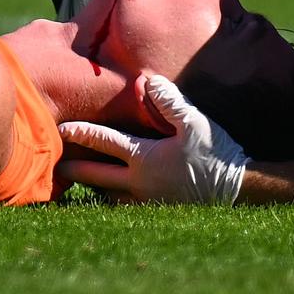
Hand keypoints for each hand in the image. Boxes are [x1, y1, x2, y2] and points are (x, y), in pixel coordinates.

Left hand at [57, 74, 248, 204]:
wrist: (239, 188)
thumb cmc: (216, 152)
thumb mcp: (194, 122)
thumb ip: (169, 101)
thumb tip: (148, 81)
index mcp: (143, 159)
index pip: (103, 142)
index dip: (80, 134)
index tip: (60, 129)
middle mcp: (138, 184)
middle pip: (95, 176)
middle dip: (73, 169)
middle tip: (54, 165)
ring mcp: (145, 202)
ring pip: (106, 196)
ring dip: (90, 187)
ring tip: (76, 180)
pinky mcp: (156, 212)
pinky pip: (122, 208)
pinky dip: (108, 201)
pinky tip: (105, 197)